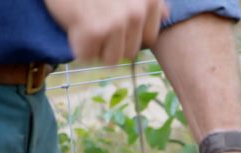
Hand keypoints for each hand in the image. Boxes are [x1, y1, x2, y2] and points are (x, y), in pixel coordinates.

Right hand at [46, 0, 169, 64]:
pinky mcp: (95, 30)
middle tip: (96, 19)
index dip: (128, 34)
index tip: (113, 20)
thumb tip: (166, 15)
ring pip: (112, 59)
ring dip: (96, 47)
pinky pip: (88, 55)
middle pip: (130, 51)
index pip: (148, 39)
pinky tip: (75, 24)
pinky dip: (78, 45)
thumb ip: (148, 0)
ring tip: (86, 22)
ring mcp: (117, 22)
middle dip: (112, 42)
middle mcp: (138, 11)